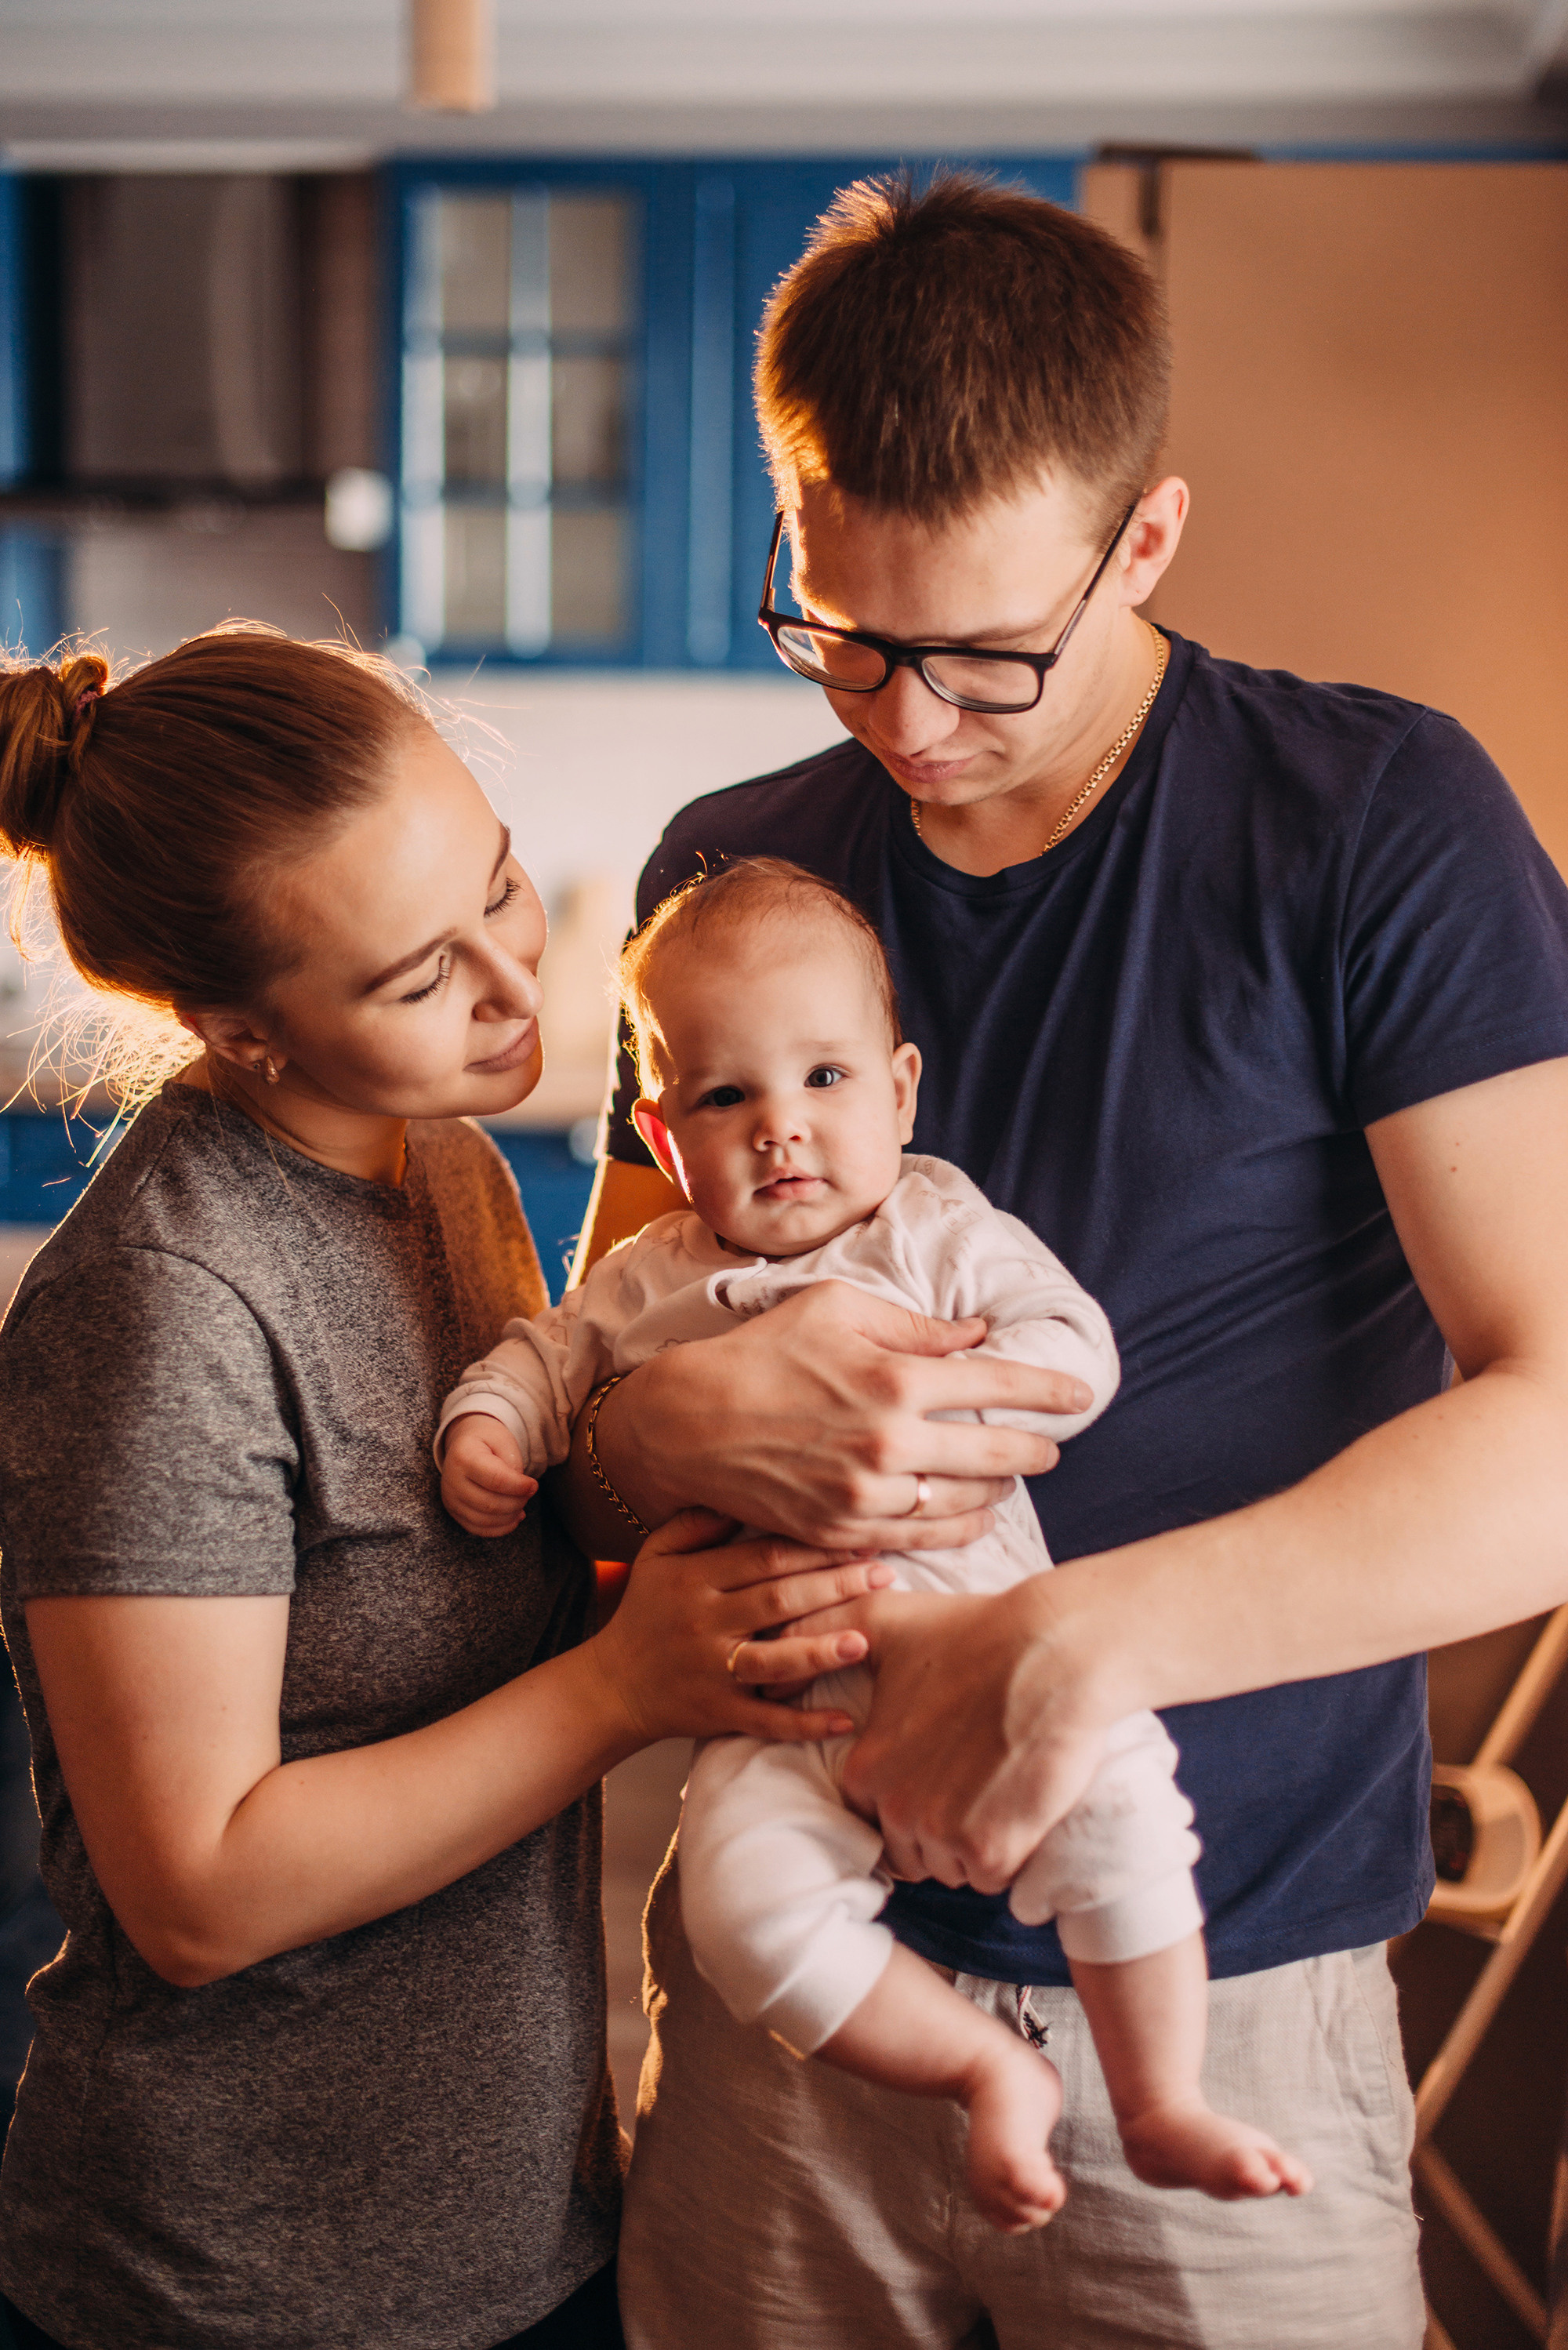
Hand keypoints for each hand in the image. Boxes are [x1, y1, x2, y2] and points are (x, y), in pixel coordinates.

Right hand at [442, 1413, 537, 1536]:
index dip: (519, 1487)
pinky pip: (477, 1529)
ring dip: (510, 1516)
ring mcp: (450, 1498)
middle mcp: (452, 1480)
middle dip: (517, 1502)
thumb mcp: (503, 1440)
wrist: (464, 1444)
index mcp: (464, 1456)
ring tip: (522, 1505)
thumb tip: (520, 1491)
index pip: (495, 1480)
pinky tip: (513, 1518)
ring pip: (484, 1520)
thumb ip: (512, 1464)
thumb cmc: (487, 1440)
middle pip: (490, 1504)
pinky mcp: (454, 1511)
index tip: (533, 1485)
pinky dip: (499, 1528)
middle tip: (528, 1494)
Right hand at [589, 1507, 898, 1744]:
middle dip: (836, 1585)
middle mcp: (705, 1623)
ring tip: (866, 1639)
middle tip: (885, 1574)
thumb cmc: (645, 1613)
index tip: (859, 1535)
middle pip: (779, 1600)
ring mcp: (713, 1672)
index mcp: (694, 1580)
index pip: (763, 1556)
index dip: (814, 1545)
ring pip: (774, 1661)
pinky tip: (844, 1719)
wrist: (611, 1687)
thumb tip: (742, 1496)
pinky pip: (767, 1720)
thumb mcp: (656, 1557)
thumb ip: (696, 1524)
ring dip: (821, 1651)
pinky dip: (805, 1723)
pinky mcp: (719, 1713)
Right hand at [594, 1282, 1094, 1551]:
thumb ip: (915, 1326)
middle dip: (1037, 1449)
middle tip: (1052, 1447)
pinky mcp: (844, 1529)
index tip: (1081, 1395)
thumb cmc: (763, 1352)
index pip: (999, 1384)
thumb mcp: (837, 1310)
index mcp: (896, 1378)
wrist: (690, 1422)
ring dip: (999, 1489)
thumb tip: (976, 1334)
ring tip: (1010, 1477)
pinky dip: (958, 1527)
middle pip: (998, 1453)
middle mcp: (891, 1442)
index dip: (1050, 1389)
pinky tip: (974, 1515)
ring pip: (966, 1502)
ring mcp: (869, 1494)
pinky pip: (924, 1537)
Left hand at [808, 1573, 1133, 1888]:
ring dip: (974, 1844)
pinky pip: (991, 1878)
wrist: (1053, 1650)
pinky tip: (1019, 1804)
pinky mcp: (993, 1848)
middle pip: (913, 1850)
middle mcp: (896, 1808)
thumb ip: (821, 1633)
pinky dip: (1008, 1853)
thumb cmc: (974, 1631)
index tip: (940, 1769)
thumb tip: (769, 1659)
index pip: (875, 1817)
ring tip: (997, 1787)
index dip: (910, 1797)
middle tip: (974, 1779)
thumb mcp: (884, 1619)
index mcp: (867, 1767)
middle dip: (939, 1827)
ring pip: (952, 1868)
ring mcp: (944, 1833)